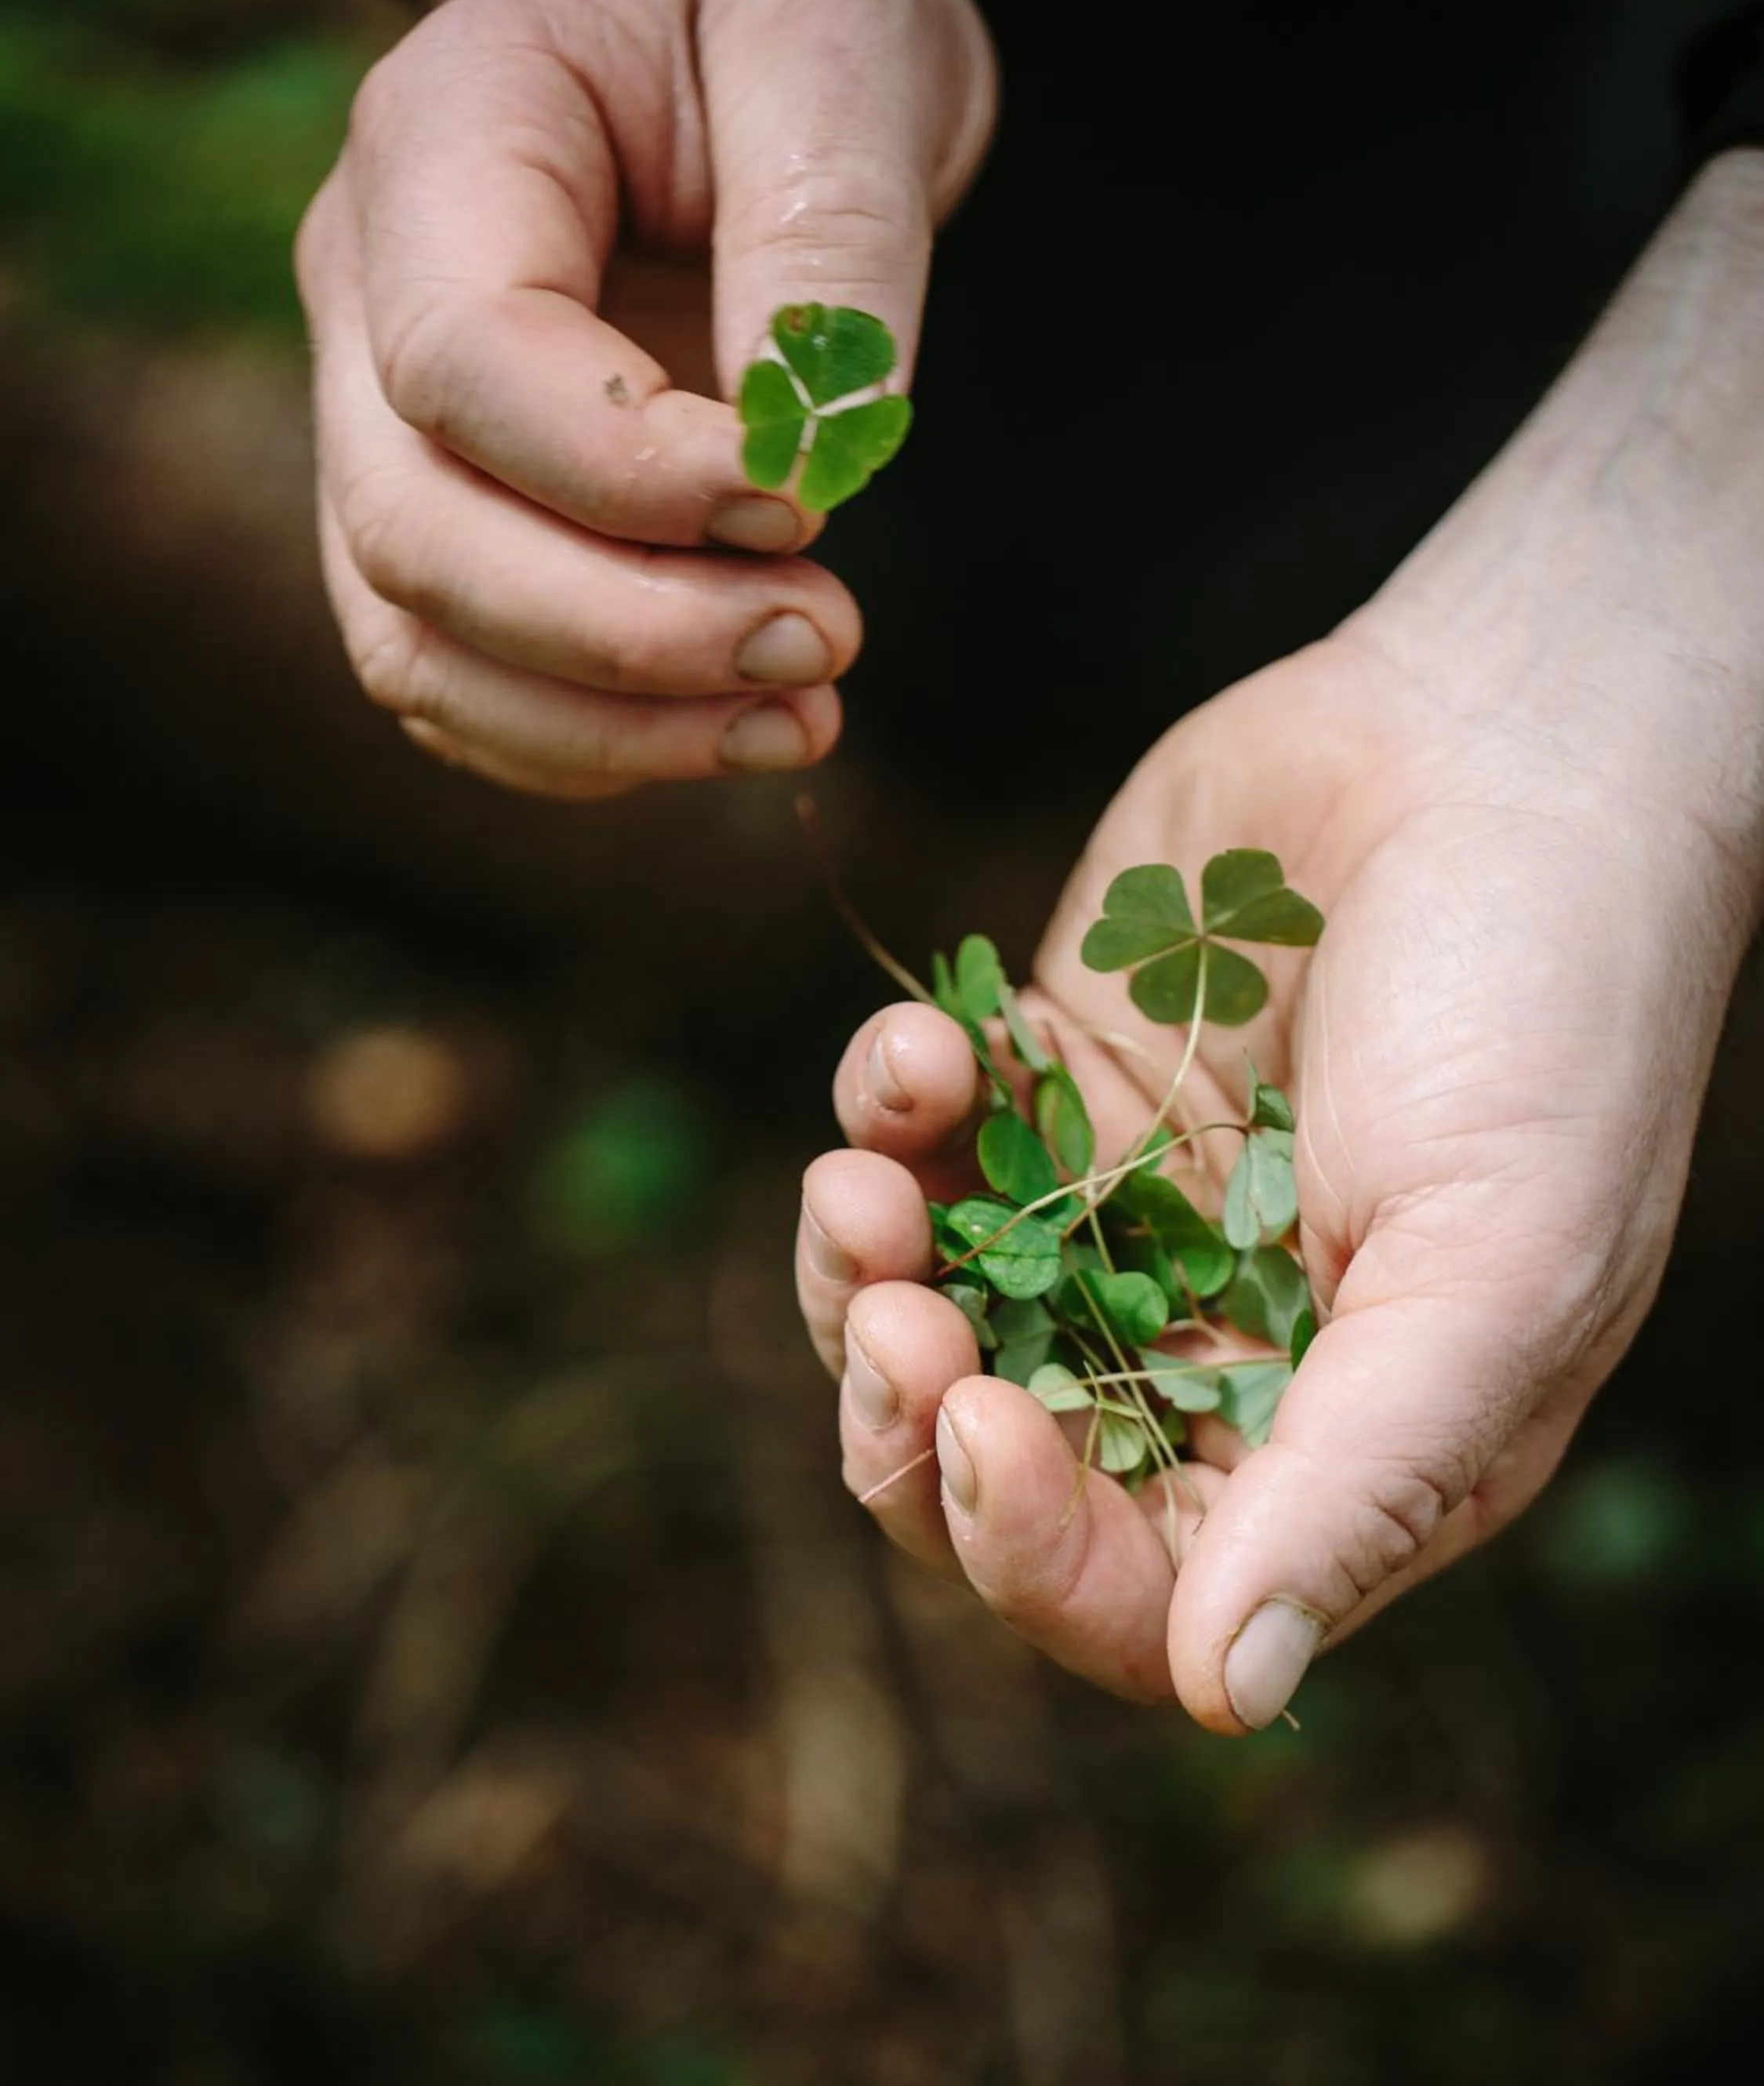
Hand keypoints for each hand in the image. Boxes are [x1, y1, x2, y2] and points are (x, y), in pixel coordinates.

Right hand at [296, 0, 993, 797]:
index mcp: (439, 135)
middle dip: (626, 630)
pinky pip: (460, 680)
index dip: (627, 473)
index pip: (465, 357)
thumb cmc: (778, 25)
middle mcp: (365, 286)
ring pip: (415, 636)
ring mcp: (378, 415)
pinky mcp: (442, 516)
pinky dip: (589, 742)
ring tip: (804, 718)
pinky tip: (738, 729)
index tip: (810, 501)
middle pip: (417, 529)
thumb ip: (830, 231)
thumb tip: (818, 451)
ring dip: (609, 721)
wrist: (720, 47)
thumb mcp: (846, 49)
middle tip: (827, 641)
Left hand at [796, 157, 1763, 1730]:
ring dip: (856, 1275)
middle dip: (906, 1420)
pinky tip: (934, 1043)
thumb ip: (1356, 1485)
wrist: (1505, 741)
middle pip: (986, 1468)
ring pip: (916, 1310)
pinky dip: (887, 1107)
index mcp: (1332, 1435)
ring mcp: (1115, 1204)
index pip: (1137, 1589)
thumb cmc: (1546, 1010)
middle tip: (896, 1313)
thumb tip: (1230, 1699)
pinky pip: (913, 1141)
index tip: (983, 1430)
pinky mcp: (1050, 1074)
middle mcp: (1209, 1337)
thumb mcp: (1491, 1269)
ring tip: (865, 1185)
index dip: (1028, 1555)